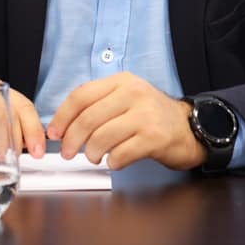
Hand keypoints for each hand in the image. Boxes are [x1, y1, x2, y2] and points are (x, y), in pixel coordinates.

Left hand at [46, 72, 205, 170]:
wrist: (190, 128)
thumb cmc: (152, 117)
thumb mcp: (126, 100)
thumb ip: (99, 106)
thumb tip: (64, 126)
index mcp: (122, 82)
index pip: (81, 95)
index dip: (63, 116)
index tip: (55, 133)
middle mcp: (134, 93)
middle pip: (88, 118)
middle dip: (72, 140)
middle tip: (68, 153)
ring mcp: (146, 115)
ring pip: (102, 137)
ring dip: (92, 153)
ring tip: (94, 157)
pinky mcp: (155, 137)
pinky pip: (121, 153)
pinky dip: (112, 162)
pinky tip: (115, 161)